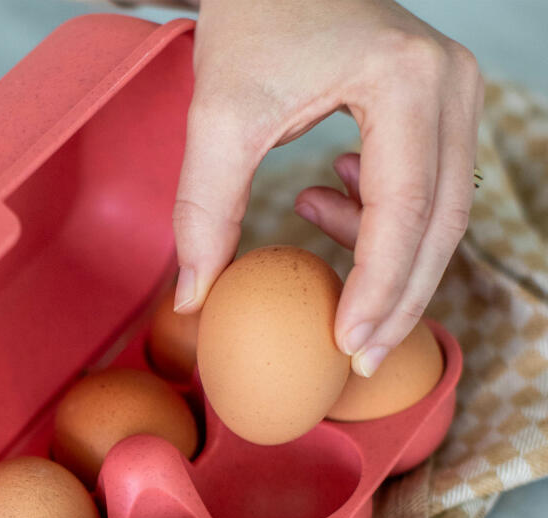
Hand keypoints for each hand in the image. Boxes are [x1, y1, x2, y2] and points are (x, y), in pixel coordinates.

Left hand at [173, 0, 482, 375]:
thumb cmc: (254, 14)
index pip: (406, 211)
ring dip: (387, 264)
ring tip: (322, 264)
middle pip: (441, 224)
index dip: (379, 289)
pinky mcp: (433, 105)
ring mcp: (451, 93)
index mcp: (407, 82)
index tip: (346, 345)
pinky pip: (424, 188)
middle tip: (357, 356)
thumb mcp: (218, 114)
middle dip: (399, 299)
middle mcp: (449, 86)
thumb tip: (194, 298)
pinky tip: (323, 203)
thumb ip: (205, 209)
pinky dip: (377, 220)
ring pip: (439, 213)